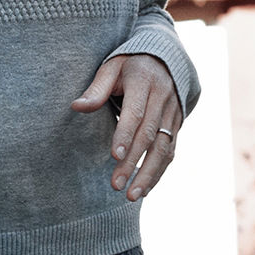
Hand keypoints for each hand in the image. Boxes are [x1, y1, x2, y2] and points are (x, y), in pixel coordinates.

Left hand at [71, 54, 182, 200]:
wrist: (165, 59)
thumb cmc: (129, 64)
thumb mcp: (112, 67)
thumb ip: (97, 88)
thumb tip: (76, 107)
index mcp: (144, 81)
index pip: (136, 112)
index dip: (126, 134)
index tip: (114, 156)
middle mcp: (163, 98)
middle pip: (149, 134)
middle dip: (133, 161)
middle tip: (116, 184)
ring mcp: (173, 113)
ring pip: (164, 148)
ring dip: (148, 174)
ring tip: (132, 195)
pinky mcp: (178, 125)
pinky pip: (171, 151)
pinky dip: (159, 172)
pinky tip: (145, 189)